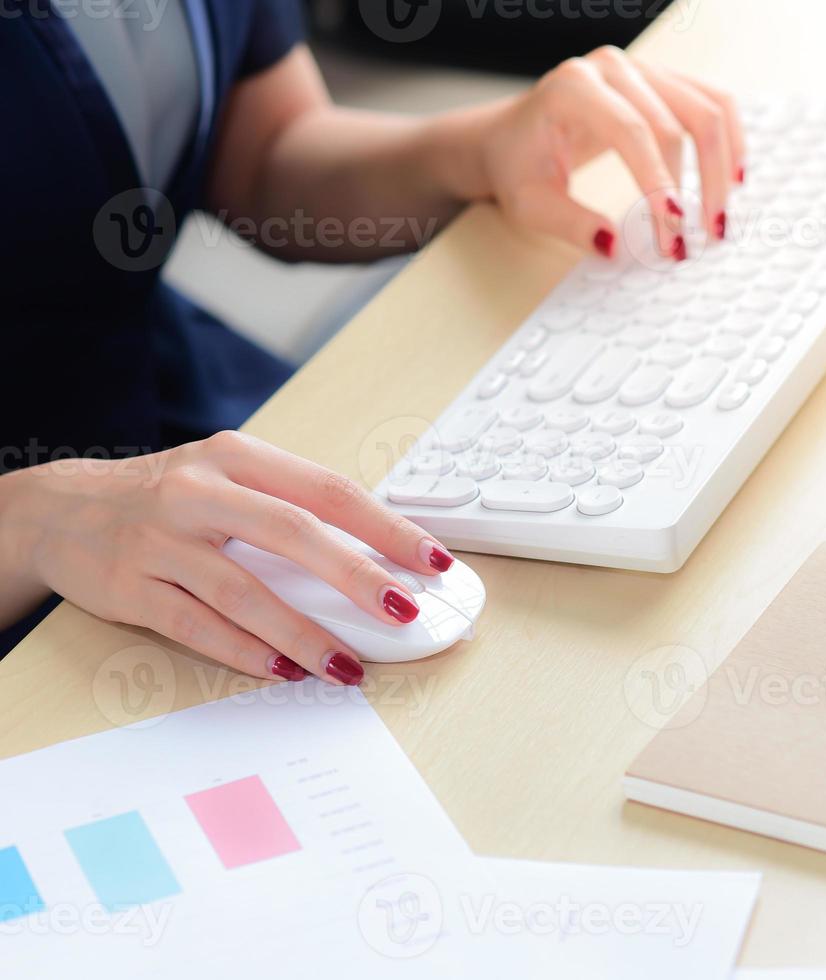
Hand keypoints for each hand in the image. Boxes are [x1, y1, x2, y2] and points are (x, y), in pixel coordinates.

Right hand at [0, 431, 455, 684]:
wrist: (59, 510)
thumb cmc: (169, 498)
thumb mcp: (230, 480)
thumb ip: (293, 510)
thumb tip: (380, 560)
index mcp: (239, 458)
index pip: (328, 490)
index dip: (386, 527)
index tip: (433, 560)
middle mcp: (199, 491)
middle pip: (293, 533)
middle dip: (357, 576)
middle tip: (403, 611)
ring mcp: (161, 539)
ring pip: (245, 590)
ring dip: (305, 633)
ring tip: (348, 665)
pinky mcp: (129, 586)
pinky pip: (197, 625)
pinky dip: (245, 651)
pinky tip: (284, 669)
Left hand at [439, 46, 744, 259]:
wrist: (511, 138)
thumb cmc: (518, 167)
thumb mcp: (530, 204)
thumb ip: (570, 223)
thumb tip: (615, 245)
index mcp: (572, 88)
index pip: (631, 131)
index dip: (659, 180)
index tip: (675, 227)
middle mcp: (611, 68)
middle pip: (674, 122)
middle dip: (693, 186)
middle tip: (696, 239)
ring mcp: (640, 70)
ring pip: (705, 110)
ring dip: (721, 167)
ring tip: (719, 217)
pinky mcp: (660, 82)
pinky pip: (711, 102)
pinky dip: (729, 140)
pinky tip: (735, 178)